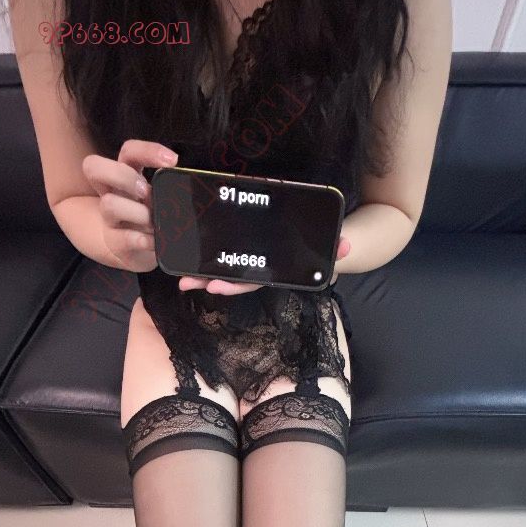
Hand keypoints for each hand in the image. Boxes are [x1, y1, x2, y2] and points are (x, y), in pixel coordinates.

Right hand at [82, 138, 178, 272]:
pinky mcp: (115, 242)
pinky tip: (154, 241)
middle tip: (146, 191)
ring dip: (137, 212)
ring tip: (153, 223)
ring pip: (109, 204)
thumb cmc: (149, 217)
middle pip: (95, 167)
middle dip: (124, 177)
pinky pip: (122, 238)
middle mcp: (112, 192)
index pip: (129, 151)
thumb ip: (167, 187)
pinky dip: (141, 240)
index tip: (173, 160)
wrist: (135, 251)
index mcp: (126, 175)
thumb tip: (184, 184)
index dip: (147, 150)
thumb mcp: (158, 197)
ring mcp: (109, 218)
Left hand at [179, 236, 351, 293]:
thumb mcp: (330, 246)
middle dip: (207, 282)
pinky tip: (191, 250)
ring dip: (201, 272)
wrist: (326, 238)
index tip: (212, 288)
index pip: (252, 281)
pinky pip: (226, 249)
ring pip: (224, 267)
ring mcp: (253, 258)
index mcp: (275, 270)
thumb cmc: (323, 245)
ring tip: (180, 277)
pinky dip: (209, 254)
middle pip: (230, 278)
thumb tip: (345, 245)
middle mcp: (261, 267)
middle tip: (185, 284)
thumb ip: (336, 247)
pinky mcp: (246, 241)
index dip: (232, 285)